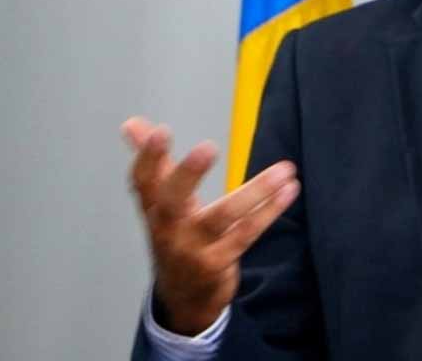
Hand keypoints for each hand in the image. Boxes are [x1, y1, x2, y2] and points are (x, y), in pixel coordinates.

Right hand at [121, 117, 299, 335]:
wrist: (183, 298)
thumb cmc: (176, 237)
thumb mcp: (162, 203)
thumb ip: (155, 163)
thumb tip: (132, 124)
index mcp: (154, 209)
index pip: (143, 181)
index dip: (147, 157)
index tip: (160, 131)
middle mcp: (168, 229)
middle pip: (172, 200)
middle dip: (187, 174)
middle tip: (207, 147)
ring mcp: (192, 249)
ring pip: (222, 216)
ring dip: (257, 191)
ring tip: (285, 170)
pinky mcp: (217, 263)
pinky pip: (246, 234)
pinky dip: (269, 211)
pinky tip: (288, 190)